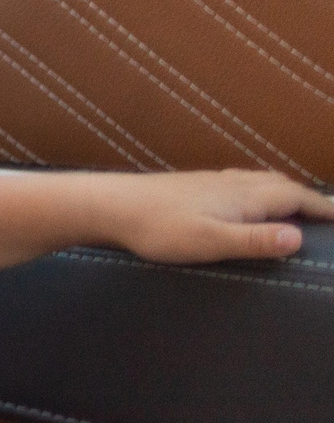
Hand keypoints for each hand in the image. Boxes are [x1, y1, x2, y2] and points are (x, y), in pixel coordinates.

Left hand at [87, 170, 332, 263]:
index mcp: (245, 196)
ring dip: (284, 190)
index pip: (296, 198)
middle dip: (307, 197)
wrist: (110, 205)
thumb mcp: (210, 241)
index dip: (321, 207)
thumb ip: (254, 241)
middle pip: (282, 185)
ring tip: (295, 205)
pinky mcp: (194, 186)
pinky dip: (258, 189)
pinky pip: (240, 182)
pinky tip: (245, 198)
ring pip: (260, 181)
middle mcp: (233, 183)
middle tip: (325, 214)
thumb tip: (299, 238)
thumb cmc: (158, 227)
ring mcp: (212, 181)